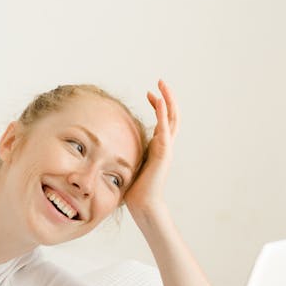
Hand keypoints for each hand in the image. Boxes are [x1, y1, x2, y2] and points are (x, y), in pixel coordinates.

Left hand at [124, 79, 179, 214]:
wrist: (143, 204)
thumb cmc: (135, 189)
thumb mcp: (131, 164)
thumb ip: (129, 153)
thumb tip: (114, 149)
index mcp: (158, 147)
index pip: (162, 121)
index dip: (157, 106)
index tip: (149, 94)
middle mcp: (165, 145)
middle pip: (171, 115)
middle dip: (166, 97)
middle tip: (160, 82)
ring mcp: (166, 148)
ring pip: (172, 118)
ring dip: (168, 99)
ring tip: (162, 84)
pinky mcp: (164, 151)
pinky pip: (164, 127)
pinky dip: (162, 112)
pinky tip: (159, 99)